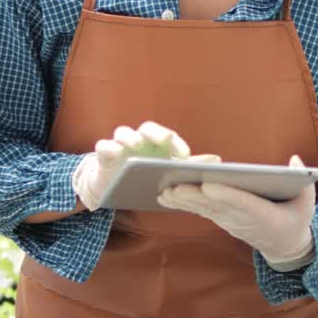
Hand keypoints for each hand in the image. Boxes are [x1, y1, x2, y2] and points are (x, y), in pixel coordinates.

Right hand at [72, 121, 190, 210]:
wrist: (114, 188)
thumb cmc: (143, 178)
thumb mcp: (164, 175)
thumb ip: (185, 168)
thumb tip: (213, 161)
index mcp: (157, 146)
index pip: (169, 137)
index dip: (177, 144)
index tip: (184, 156)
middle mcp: (140, 141)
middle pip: (148, 129)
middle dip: (156, 133)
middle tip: (165, 139)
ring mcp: (120, 146)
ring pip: (124, 133)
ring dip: (130, 137)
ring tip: (136, 145)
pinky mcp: (103, 155)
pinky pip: (104, 146)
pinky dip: (109, 148)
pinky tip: (115, 153)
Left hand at [157, 155, 315, 270]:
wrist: (283, 247)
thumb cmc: (295, 219)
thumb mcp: (307, 203)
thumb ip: (303, 180)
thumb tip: (293, 159)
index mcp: (265, 215)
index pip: (243, 203)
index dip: (225, 194)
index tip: (208, 185)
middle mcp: (243, 220)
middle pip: (217, 206)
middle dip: (195, 196)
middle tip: (175, 187)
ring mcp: (230, 221)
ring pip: (204, 209)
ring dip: (183, 201)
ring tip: (164, 191)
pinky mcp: (222, 219)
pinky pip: (201, 211)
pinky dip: (183, 204)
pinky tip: (166, 197)